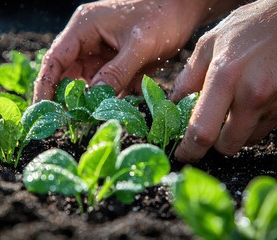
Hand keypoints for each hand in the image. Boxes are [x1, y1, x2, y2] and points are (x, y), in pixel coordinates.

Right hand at [33, 0, 217, 102]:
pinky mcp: (115, 62)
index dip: (46, 85)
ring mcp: (101, 52)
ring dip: (95, 98)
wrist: (184, 9)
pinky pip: (107, 83)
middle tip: (73, 120)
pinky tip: (124, 98)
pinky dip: (113, 94)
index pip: (55, 59)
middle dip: (71, 97)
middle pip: (68, 74)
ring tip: (99, 113)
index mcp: (84, 27)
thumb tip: (93, 98)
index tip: (42, 108)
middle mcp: (87, 40)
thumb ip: (116, 72)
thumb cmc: (161, 16)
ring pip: (89, 82)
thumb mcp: (139, 45)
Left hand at [170, 0, 276, 161]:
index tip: (183, 154)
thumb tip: (171, 104)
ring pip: (247, 139)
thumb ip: (189, 77)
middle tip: (210, 126)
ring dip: (236, 131)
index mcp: (225, 78)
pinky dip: (254, 122)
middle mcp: (252, 95)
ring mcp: (274, 103)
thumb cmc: (249, 28)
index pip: (202, 131)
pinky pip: (265, 128)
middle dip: (215, 142)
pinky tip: (252, 99)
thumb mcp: (210, 44)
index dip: (190, 150)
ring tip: (235, 104)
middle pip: (227, 145)